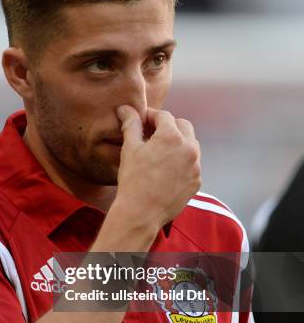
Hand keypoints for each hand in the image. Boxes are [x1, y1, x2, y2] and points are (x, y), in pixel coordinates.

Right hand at [114, 105, 200, 228]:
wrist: (141, 213)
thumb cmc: (133, 180)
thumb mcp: (130, 149)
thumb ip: (131, 125)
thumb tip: (126, 109)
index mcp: (172, 137)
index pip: (164, 116)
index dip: (150, 116)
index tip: (141, 121)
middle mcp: (189, 149)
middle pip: (183, 126)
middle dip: (169, 126)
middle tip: (152, 134)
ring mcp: (196, 167)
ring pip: (190, 146)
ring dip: (178, 144)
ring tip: (160, 153)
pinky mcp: (196, 182)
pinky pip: (192, 165)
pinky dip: (182, 163)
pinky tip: (166, 171)